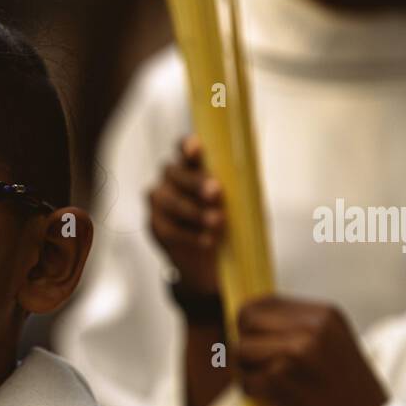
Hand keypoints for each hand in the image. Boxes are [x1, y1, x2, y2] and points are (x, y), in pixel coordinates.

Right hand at [147, 135, 223, 297]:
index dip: (187, 146)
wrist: (209, 259)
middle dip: (196, 182)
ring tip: (218, 221)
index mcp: (190, 165)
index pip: (183, 148)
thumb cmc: (227, 220)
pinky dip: (190, 235)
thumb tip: (249, 182)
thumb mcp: (238, 201)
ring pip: (171, 202)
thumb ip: (237, 187)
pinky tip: (207, 240)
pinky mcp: (155, 226)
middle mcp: (170, 179)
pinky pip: (169, 229)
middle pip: (175, 174)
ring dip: (195, 212)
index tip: (197, 149)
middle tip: (216, 192)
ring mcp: (159, 202)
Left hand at [236, 296, 388, 405]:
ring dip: (248, 370)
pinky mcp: (280, 380)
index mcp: (324, 315)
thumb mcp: (332, 344)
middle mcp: (311, 328)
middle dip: (247, 345)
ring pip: (241, 350)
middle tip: (262, 367)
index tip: (258, 342)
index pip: (265, 302)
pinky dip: (253, 393)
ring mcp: (295, 352)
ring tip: (272, 384)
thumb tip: (246, 318)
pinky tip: (275, 399)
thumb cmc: (345, 393)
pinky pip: (245, 380)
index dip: (252, 324)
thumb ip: (297, 328)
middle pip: (247, 321)